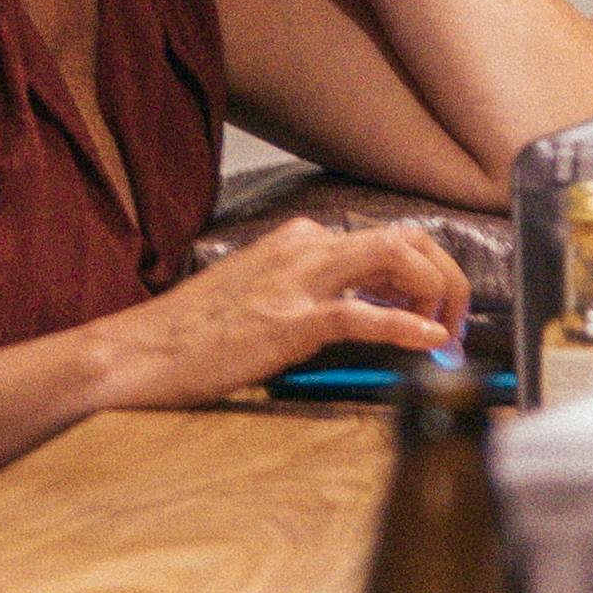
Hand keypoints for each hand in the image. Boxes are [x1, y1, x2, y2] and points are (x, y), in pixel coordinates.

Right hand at [100, 214, 473, 411]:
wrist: (137, 353)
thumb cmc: (195, 335)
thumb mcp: (261, 295)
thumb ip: (311, 294)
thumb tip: (369, 316)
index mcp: (300, 240)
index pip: (388, 238)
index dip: (429, 270)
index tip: (441, 307)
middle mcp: (305, 247)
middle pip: (407, 240)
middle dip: (447, 276)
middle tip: (455, 322)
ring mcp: (297, 281)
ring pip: (396, 260)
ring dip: (437, 293)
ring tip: (447, 332)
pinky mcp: (288, 321)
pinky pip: (363, 314)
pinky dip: (406, 326)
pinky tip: (427, 342)